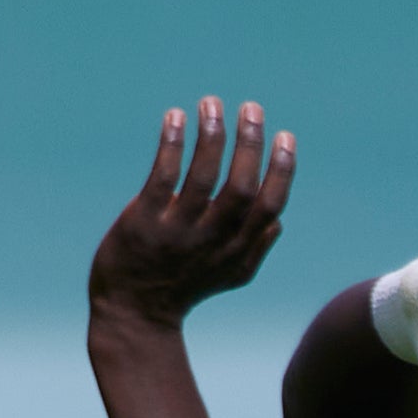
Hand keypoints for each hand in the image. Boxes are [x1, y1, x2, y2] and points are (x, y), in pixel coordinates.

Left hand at [90, 98, 295, 327]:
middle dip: (249, 144)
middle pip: (240, 188)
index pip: (269, 205)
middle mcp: (212, 240)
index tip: (284, 136)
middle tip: (252, 108)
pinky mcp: (143, 223)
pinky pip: (162, 178)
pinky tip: (175, 116)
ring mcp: (177, 232)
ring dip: (211, 136)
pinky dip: (172, 145)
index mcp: (238, 249)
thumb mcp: (229, 275)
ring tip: (212, 103)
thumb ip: (256, 247)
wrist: (133, 315)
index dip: (281, 170)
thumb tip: (278, 219)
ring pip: (202, 179)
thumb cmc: (184, 288)